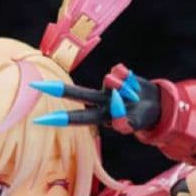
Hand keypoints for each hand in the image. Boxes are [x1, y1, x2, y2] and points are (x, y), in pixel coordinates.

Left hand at [30, 64, 161, 133]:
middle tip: (38, 86)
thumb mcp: (135, 124)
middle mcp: (100, 101)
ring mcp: (108, 87)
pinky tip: (135, 85)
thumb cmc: (141, 117)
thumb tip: (115, 109)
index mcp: (101, 116)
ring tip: (134, 97)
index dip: (61, 119)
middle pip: (79, 95)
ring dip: (126, 90)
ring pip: (110, 81)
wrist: (157, 105)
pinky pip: (121, 71)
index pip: (79, 118)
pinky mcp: (118, 74)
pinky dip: (130, 78)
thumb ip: (125, 121)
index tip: (40, 120)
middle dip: (61, 91)